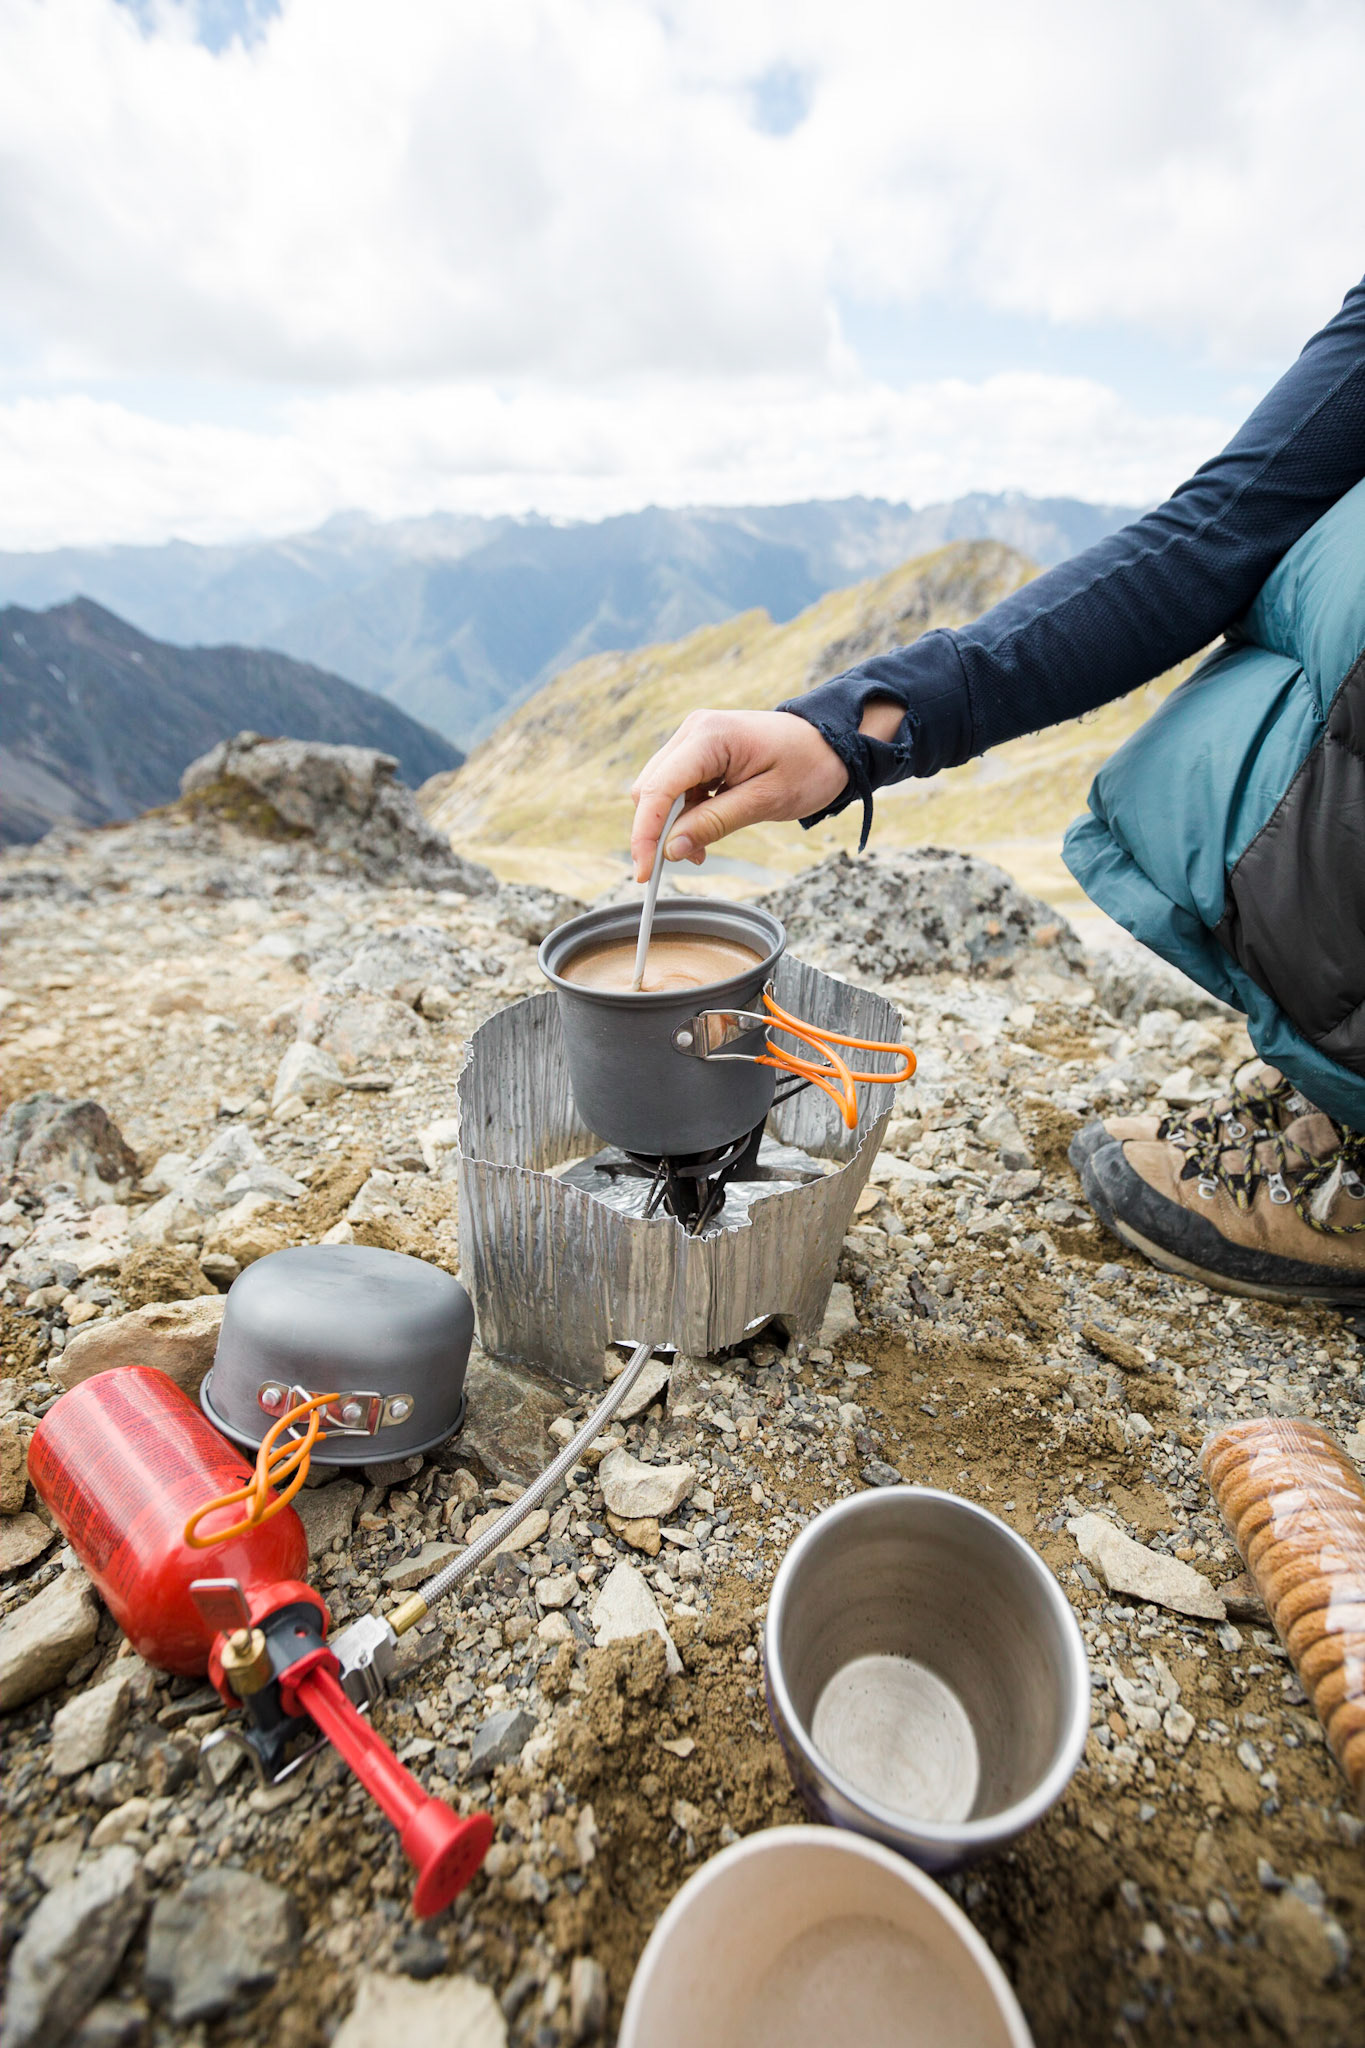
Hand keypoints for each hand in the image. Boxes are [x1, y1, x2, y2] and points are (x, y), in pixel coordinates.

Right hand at [629, 702, 903, 881]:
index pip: (658, 789)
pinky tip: (703, 832)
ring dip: (671, 826)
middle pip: (650, 790)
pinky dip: (683, 815)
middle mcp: (694, 731)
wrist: (831, 742)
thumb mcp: (765, 801)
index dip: (646, 834)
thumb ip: (714, 823)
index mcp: (709, 736)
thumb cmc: (808, 766)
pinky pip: (676, 788)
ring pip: (659, 791)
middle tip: (687, 862)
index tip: (644, 874)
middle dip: (658, 832)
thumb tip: (670, 849)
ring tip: (700, 850)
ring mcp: (694, 738)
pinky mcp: (699, 751)